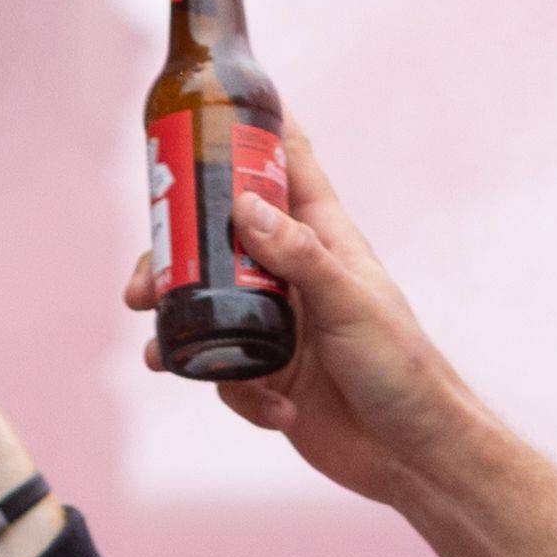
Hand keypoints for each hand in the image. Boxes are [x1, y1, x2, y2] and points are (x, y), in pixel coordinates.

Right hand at [155, 127, 486, 503]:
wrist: (415, 455)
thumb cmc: (404, 370)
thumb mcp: (352, 305)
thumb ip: (300, 256)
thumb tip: (243, 207)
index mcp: (323, 238)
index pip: (287, 165)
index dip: (253, 128)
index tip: (213, 102)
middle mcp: (294, 274)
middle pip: (218, 240)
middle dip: (172, 257)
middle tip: (141, 284)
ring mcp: (279, 326)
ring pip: (208, 309)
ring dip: (179, 331)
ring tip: (159, 354)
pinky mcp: (270, 377)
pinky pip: (228, 375)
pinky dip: (239, 394)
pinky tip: (274, 413)